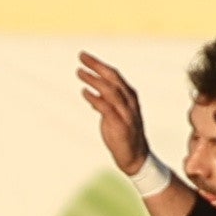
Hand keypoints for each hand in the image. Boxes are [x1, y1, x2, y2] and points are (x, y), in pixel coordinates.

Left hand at [75, 51, 152, 176]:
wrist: (135, 158)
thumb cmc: (124, 135)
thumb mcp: (113, 115)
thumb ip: (104, 103)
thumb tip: (92, 92)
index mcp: (129, 97)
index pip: (114, 75)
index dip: (99, 64)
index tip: (84, 56)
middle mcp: (129, 103)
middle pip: (113, 78)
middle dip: (97, 66)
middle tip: (81, 56)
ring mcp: (126, 114)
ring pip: (110, 91)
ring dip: (94, 80)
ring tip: (79, 72)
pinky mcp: (121, 126)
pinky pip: (107, 109)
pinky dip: (95, 99)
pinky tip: (84, 92)